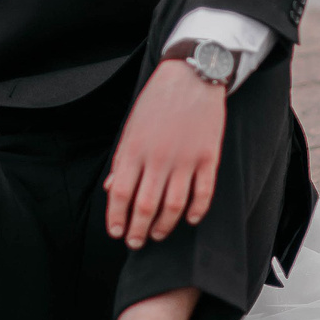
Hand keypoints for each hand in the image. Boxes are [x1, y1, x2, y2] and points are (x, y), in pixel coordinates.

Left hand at [106, 63, 226, 250]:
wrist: (191, 76)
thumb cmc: (157, 102)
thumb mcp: (131, 128)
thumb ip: (122, 160)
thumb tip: (110, 189)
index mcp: (134, 149)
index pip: (119, 194)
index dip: (116, 218)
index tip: (116, 233)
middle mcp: (158, 157)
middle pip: (145, 206)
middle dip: (138, 231)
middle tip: (135, 243)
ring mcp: (185, 159)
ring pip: (173, 206)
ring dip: (164, 227)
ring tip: (158, 235)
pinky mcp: (208, 157)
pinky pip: (203, 193)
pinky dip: (196, 211)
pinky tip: (189, 220)